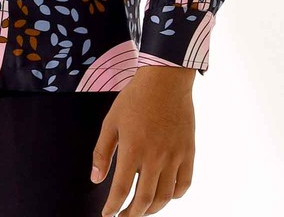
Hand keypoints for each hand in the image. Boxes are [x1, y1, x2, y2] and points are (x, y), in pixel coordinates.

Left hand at [90, 66, 196, 214]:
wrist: (165, 80)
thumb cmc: (135, 98)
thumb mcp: (111, 121)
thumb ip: (102, 151)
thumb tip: (95, 179)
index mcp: (132, 149)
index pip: (121, 190)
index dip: (113, 208)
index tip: (107, 215)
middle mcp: (154, 157)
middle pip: (144, 200)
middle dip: (132, 215)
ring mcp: (174, 156)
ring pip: (164, 197)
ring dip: (152, 209)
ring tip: (142, 210)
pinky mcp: (188, 153)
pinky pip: (184, 184)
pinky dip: (174, 196)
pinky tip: (165, 195)